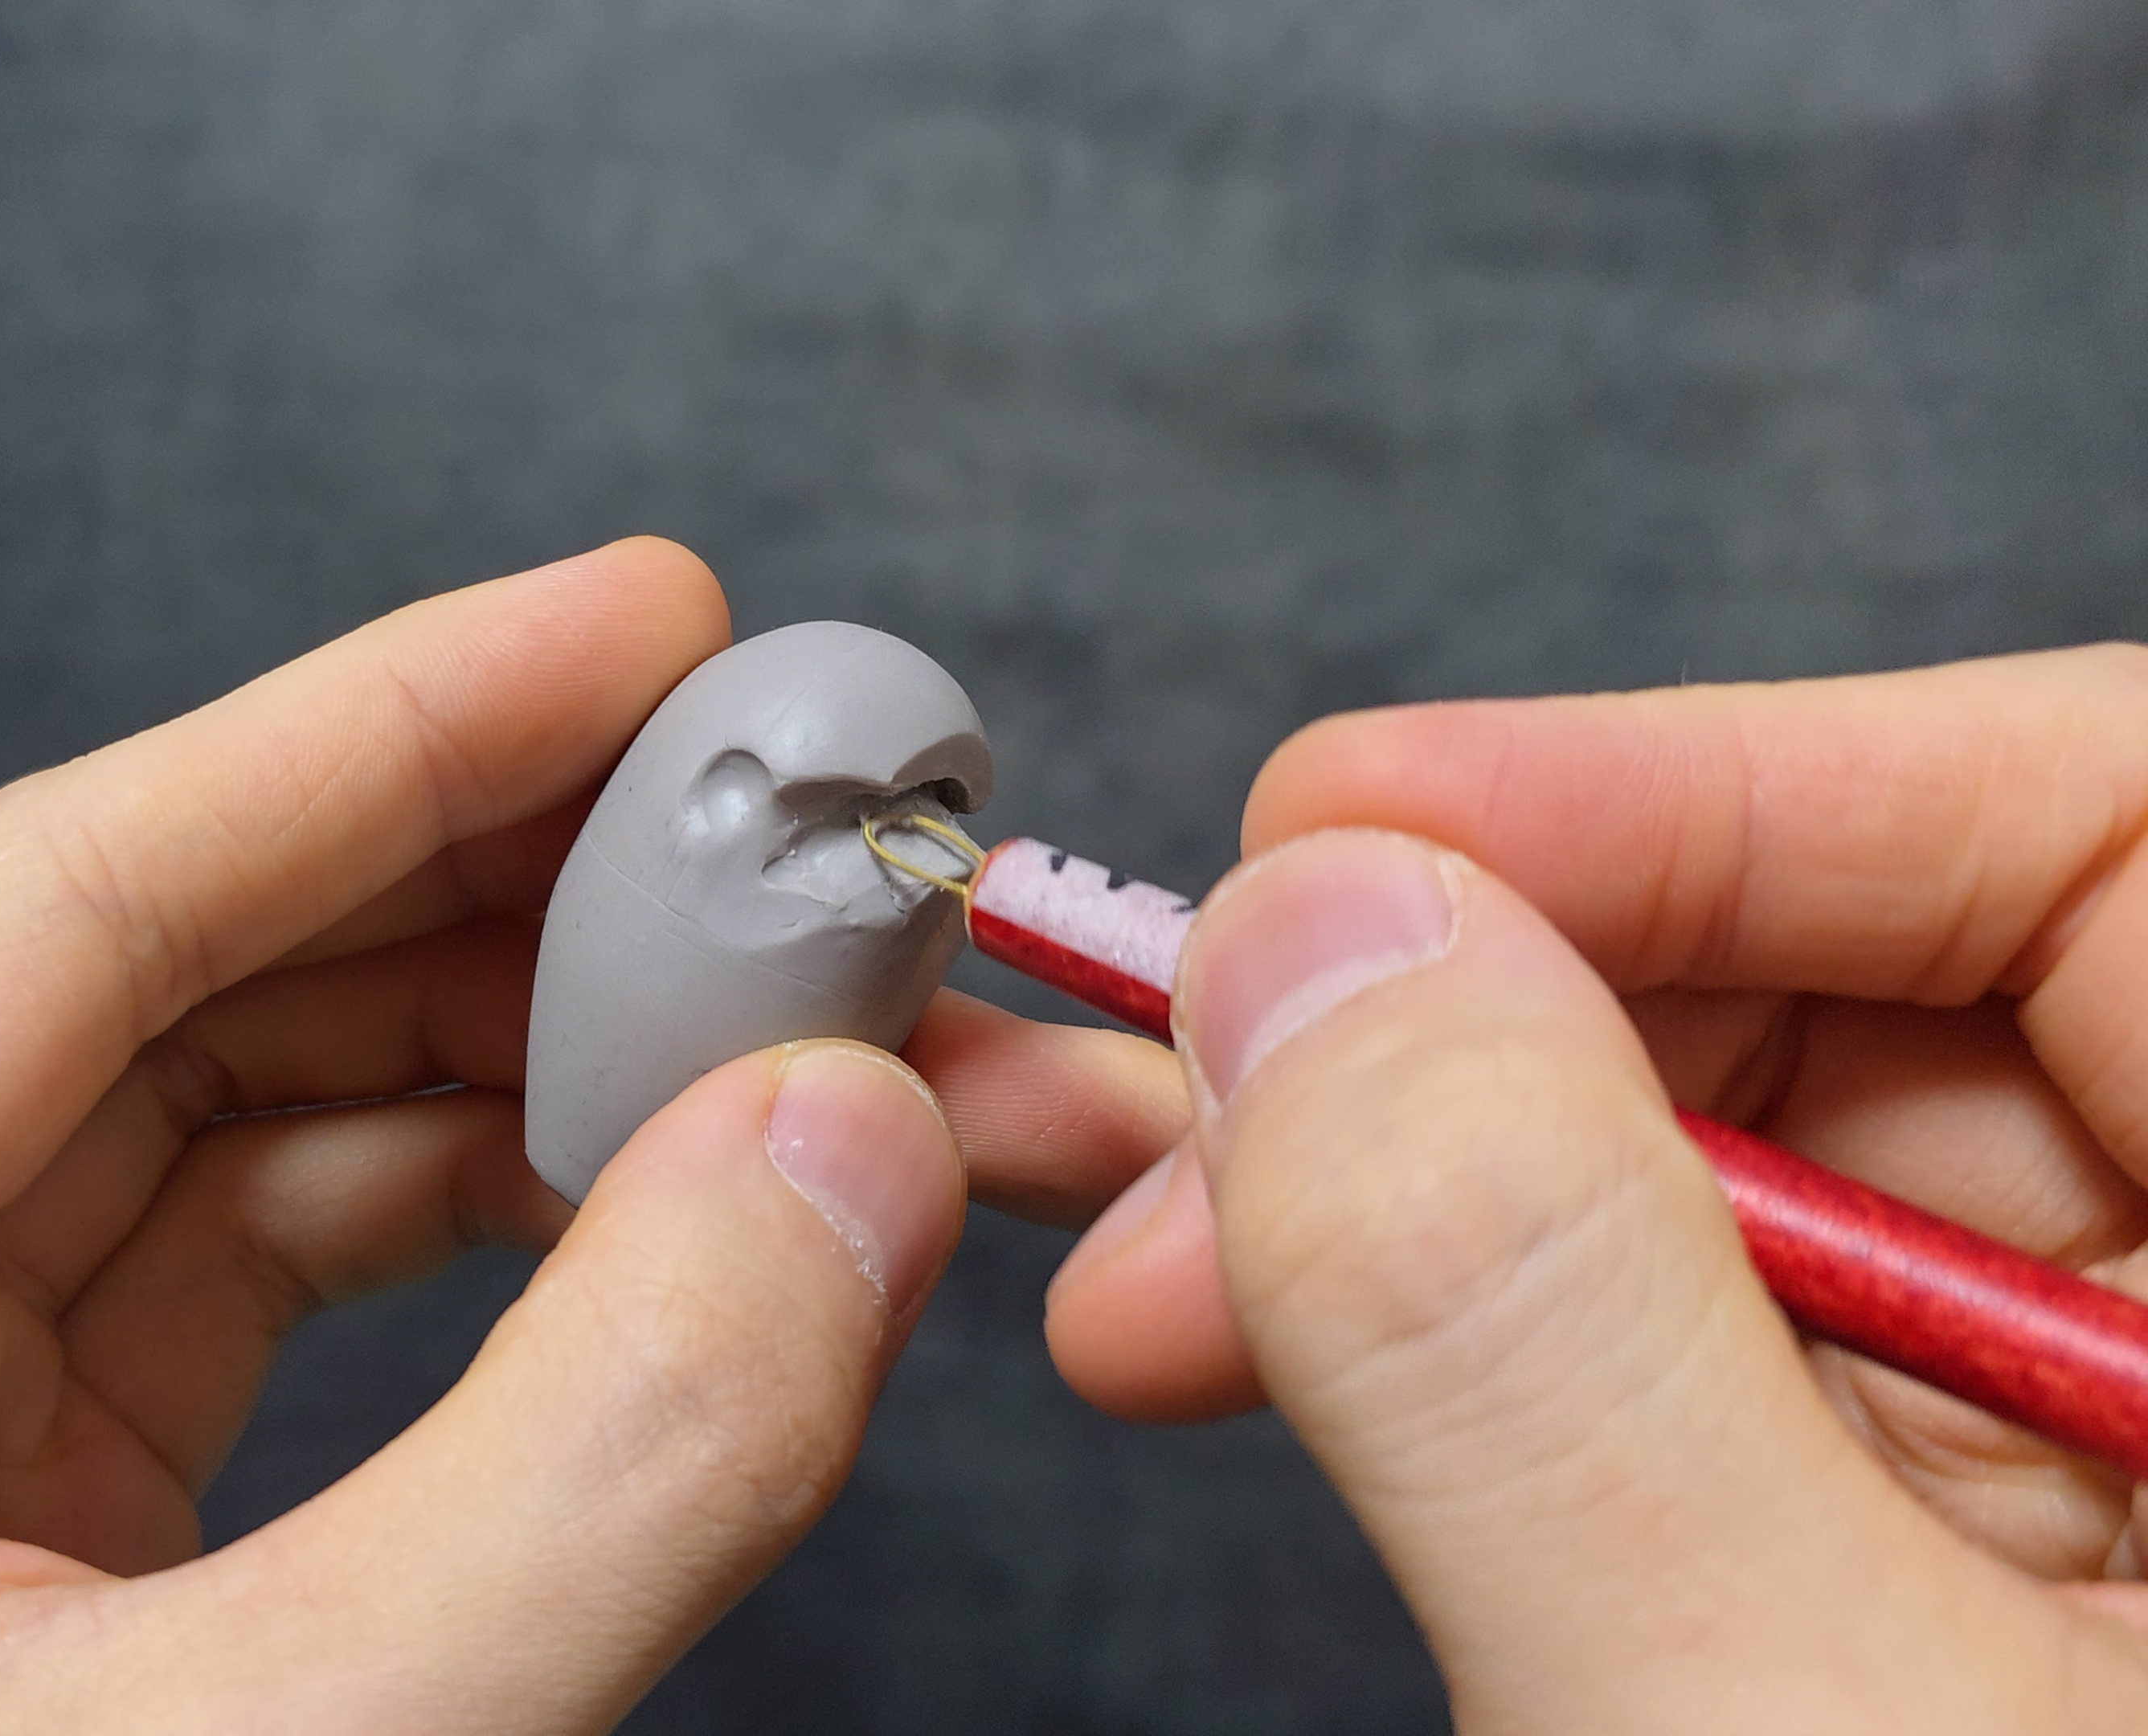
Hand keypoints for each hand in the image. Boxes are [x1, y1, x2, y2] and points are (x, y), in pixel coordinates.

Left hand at [0, 540, 1176, 1733]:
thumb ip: (586, 1474)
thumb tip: (848, 1158)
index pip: (55, 909)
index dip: (393, 734)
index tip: (654, 619)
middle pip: (161, 993)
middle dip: (514, 899)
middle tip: (798, 834)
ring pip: (225, 1130)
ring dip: (529, 1058)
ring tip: (798, 1027)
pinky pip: (242, 1289)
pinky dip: (470, 1221)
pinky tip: (663, 1185)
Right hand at [1046, 645, 2147, 1727]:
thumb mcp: (1793, 1731)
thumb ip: (1554, 1331)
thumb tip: (1320, 948)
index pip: (2095, 829)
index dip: (1707, 786)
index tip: (1352, 826)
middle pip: (1868, 997)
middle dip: (1469, 1024)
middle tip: (1177, 1094)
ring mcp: (2100, 1473)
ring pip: (1723, 1182)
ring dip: (1399, 1191)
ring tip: (1142, 1263)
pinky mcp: (1931, 1585)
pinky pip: (1673, 1364)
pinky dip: (1445, 1342)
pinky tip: (1249, 1337)